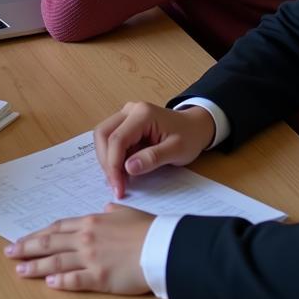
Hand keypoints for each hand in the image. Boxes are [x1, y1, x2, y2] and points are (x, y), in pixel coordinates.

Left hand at [4, 204, 151, 293]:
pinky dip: (59, 281)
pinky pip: (74, 280)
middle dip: (27, 246)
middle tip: (9, 251)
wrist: (161, 245)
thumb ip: (112, 211)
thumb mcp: (126, 212)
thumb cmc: (147, 228)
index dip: (40, 233)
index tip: (25, 237)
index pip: (58, 227)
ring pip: (55, 261)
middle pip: (50, 242)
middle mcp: (86, 238)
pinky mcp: (99, 277)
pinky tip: (48, 283)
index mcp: (91, 221)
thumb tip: (106, 208)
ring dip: (35, 266)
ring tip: (19, 269)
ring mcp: (91, 258)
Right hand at [96, 102, 213, 197]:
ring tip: (119, 181)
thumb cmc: (188, 136)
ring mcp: (126, 115)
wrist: (194, 126)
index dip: (114, 165)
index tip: (118, 188)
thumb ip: (153, 158)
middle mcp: (130, 110)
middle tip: (116, 186)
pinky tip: (122, 172)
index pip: (117, 139)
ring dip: (107, 160)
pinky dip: (112, 157)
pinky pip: (111, 139)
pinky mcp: (125, 123)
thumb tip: (128, 168)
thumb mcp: (176, 151)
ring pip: (103, 136)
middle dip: (106, 163)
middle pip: (103, 134)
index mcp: (143, 114)